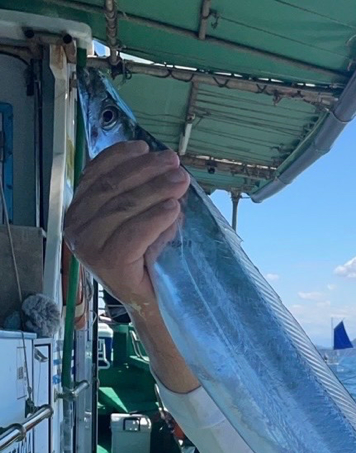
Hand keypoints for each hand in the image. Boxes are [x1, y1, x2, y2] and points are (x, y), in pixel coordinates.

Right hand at [64, 140, 189, 309]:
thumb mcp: (138, 220)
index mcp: (79, 212)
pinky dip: (155, 218)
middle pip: (113, 188)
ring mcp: (88, 247)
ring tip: (181, 182)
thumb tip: (161, 164)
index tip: (146, 147)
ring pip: (124, 207)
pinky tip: (174, 209)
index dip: (121, 157)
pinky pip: (134, 232)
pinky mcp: (107, 264)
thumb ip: (136, 195)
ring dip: (156, 190)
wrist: (154, 304)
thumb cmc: (147, 260)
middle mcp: (76, 228)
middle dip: (146, 171)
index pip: (97, 175)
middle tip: (174, 164)